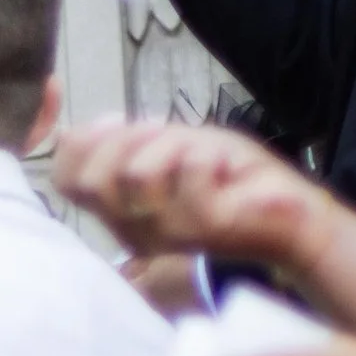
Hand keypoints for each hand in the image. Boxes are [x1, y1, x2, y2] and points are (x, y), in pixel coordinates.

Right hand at [54, 116, 326, 281]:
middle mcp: (133, 231)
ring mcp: (164, 234)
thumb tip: (75, 130)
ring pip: (135, 172)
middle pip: (90, 177)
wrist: (290, 213)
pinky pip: (185, 172)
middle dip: (128, 138)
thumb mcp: (170, 149)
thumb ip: (124, 144)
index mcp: (120, 213)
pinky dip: (206, 155)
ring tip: (201, 155)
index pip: (65, 178)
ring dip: (173, 145)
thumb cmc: (231, 181)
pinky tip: (223, 169)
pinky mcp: (199, 228)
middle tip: (168, 135)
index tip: (120, 120)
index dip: (81, 140)